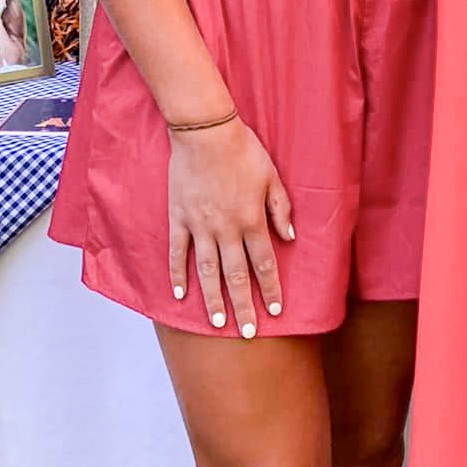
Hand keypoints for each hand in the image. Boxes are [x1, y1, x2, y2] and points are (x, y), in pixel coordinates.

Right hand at [167, 115, 292, 336]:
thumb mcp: (271, 176)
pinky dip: (177, 274)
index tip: (275, 312)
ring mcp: (200, 226)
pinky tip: (180, 294)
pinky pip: (177, 252)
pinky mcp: (179, 219)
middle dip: (243, 306)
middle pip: (236, 275)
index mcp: (251, 219)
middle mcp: (226, 229)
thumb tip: (289, 239)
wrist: (205, 132)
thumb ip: (280, 208)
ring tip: (218, 323)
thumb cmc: (243, 150)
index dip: (270, 289)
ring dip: (213, 299)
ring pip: (207, 271)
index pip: (264, 263)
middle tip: (247, 334)